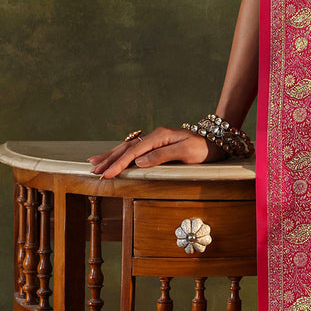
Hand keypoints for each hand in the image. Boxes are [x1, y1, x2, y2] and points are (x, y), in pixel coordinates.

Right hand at [88, 127, 223, 179]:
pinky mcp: (157, 145)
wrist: (216, 142)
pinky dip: (121, 154)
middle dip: (109, 159)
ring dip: (111, 156)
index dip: (119, 163)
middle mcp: (154, 136)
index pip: (134, 151)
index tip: (107, 174)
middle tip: (93, 170)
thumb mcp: (186, 152)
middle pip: (126, 147)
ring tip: (94, 163)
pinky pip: (134, 149)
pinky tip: (113, 157)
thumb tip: (139, 161)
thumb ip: (162, 155)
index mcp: (159, 136)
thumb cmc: (204, 149)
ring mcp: (155, 140)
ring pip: (127, 147)